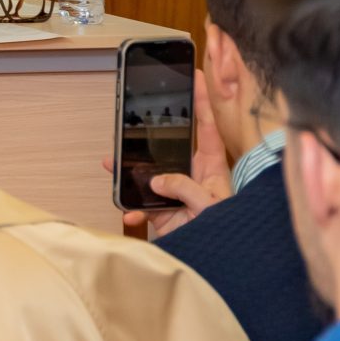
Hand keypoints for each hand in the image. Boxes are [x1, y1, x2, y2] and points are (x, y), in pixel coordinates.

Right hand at [124, 67, 235, 237]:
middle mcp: (193, 176)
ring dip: (128, 172)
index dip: (202, 101)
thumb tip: (157, 180)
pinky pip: (141, 206)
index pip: (207, 127)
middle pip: (168, 147)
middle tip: (135, 118)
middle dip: (148, 135)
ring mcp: (175, 194)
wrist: (219, 263)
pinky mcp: (162, 213)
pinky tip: (130, 215)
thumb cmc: (228, 232)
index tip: (195, 77)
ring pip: (147, 175)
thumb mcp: (209, 206)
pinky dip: (132, 211)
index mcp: (212, 168)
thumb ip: (184, 188)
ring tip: (111, 163)